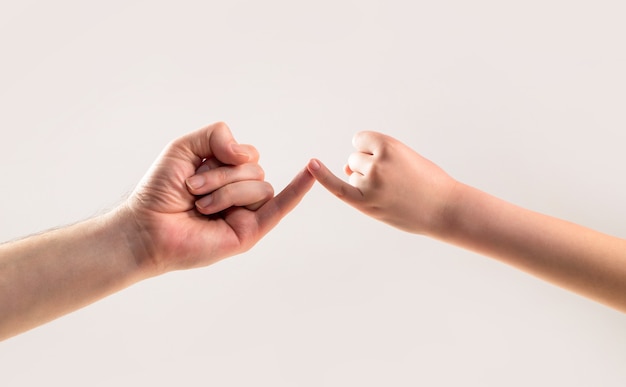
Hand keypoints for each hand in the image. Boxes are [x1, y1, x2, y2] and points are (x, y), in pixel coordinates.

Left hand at [124, 122, 314, 273]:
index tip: (191, 173)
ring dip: (226, 192)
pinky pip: (280, 206)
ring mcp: (246, 213)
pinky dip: (298, 189)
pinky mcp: (249, 232)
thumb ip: (217, 135)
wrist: (146, 226)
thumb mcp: (185, 147)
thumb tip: (248, 154)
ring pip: (260, 186)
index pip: (247, 155)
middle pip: (255, 170)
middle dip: (221, 176)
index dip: (223, 158)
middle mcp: (240, 193)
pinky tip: (312, 173)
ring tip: (201, 207)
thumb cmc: (161, 190)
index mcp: (228, 174)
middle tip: (192, 191)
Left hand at [307, 131, 456, 234]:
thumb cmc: (428, 182)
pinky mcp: (367, 203)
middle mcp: (376, 163)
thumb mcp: (405, 157)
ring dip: (365, 182)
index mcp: (388, 145)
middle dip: (369, 168)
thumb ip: (375, 158)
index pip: (360, 141)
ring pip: (353, 175)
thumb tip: (345, 169)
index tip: (390, 162)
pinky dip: (323, 176)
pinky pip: (338, 187)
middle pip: (355, 159)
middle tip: (395, 182)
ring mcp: (370, 184)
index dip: (372, 151)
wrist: (445, 209)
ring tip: (391, 192)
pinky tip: (311, 165)